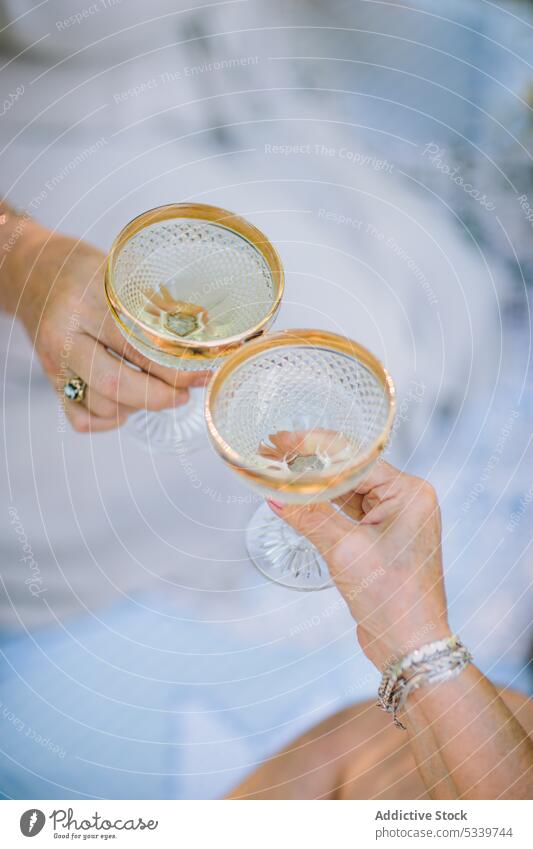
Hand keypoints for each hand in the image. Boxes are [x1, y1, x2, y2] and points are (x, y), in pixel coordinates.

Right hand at [10, 224, 207, 431]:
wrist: (32, 270)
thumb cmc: (83, 269)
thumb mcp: (117, 272)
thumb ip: (150, 302)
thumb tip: (201, 337)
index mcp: (86, 301)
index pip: (138, 346)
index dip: (175, 367)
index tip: (201, 373)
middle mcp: (65, 334)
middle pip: (117, 383)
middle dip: (160, 396)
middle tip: (184, 395)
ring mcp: (54, 361)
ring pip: (101, 404)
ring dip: (138, 407)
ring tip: (158, 393)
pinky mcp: (49, 378)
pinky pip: (80, 418)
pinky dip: (109, 419)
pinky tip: (126, 404)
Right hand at [267, 460, 450, 668]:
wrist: (410, 645)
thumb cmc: (391, 597)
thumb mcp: (344, 550)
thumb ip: (309, 517)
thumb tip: (274, 495)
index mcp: (409, 492)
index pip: (355, 458)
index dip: (314, 447)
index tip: (281, 441)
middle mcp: (406, 500)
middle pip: (350, 471)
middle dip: (310, 465)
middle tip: (272, 452)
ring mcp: (394, 520)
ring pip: (346, 492)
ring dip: (314, 487)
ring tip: (278, 475)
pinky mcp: (382, 538)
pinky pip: (348, 513)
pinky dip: (322, 509)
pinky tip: (296, 502)